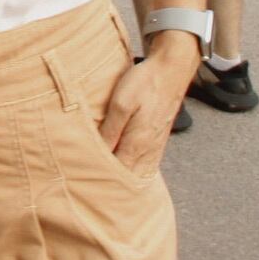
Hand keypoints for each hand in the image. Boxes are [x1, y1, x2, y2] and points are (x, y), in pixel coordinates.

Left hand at [100, 35, 196, 176]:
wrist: (171, 69)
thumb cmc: (144, 83)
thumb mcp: (120, 103)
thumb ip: (110, 130)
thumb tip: (99, 152)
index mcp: (137, 142)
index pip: (118, 172)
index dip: (102, 180)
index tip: (87, 185)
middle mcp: (148, 149)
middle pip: (129, 176)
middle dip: (113, 184)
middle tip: (93, 190)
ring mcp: (155, 145)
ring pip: (139, 171)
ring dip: (125, 179)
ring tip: (107, 187)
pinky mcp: (158, 138)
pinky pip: (147, 162)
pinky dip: (136, 171)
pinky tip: (127, 172)